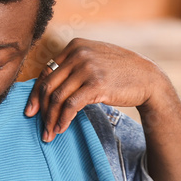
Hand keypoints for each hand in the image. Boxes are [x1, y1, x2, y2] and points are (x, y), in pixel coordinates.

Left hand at [24, 38, 168, 141]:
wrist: (148, 78)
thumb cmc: (121, 72)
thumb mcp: (95, 58)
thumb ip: (74, 65)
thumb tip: (49, 84)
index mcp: (74, 46)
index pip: (46, 71)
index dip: (35, 93)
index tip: (32, 110)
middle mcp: (78, 54)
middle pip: (48, 85)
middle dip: (40, 109)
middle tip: (39, 126)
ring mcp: (87, 68)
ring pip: (57, 97)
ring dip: (50, 119)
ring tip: (49, 134)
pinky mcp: (96, 85)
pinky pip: (71, 106)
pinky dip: (63, 120)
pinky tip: (61, 129)